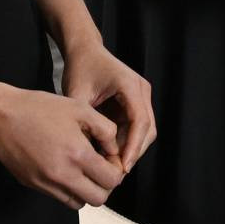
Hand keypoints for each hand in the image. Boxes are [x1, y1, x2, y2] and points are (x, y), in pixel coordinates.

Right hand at [0, 84, 126, 208]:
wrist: (0, 116)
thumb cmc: (39, 108)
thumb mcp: (80, 108)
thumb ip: (105, 130)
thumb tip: (114, 149)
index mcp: (77, 155)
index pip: (111, 180)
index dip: (117, 169)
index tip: (110, 156)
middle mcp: (62, 176)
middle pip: (98, 199)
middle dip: (105, 184)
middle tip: (101, 165)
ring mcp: (45, 184)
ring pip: (78, 203)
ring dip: (87, 190)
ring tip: (84, 168)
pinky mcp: (33, 185)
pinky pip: (59, 197)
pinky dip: (69, 189)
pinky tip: (67, 168)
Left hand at [61, 41, 156, 172]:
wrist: (85, 50)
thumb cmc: (80, 68)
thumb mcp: (76, 94)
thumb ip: (83, 121)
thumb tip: (86, 152)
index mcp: (130, 85)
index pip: (140, 121)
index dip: (133, 147)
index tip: (123, 167)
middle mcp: (141, 91)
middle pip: (148, 129)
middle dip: (134, 152)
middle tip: (117, 173)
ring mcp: (141, 96)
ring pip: (145, 130)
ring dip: (132, 148)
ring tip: (113, 166)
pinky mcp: (135, 102)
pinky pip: (137, 127)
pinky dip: (127, 142)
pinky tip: (111, 154)